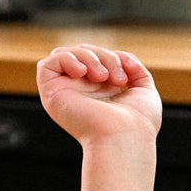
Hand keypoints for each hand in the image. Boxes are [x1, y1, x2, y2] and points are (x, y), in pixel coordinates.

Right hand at [37, 44, 160, 144]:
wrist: (126, 137)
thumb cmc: (138, 123)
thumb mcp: (143, 89)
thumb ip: (134, 69)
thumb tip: (124, 58)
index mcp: (101, 91)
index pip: (98, 57)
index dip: (114, 57)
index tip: (130, 73)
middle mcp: (81, 91)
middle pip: (84, 53)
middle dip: (105, 56)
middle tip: (118, 79)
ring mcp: (65, 92)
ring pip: (66, 54)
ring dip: (89, 57)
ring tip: (103, 77)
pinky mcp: (51, 94)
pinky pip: (47, 64)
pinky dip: (67, 59)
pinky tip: (82, 72)